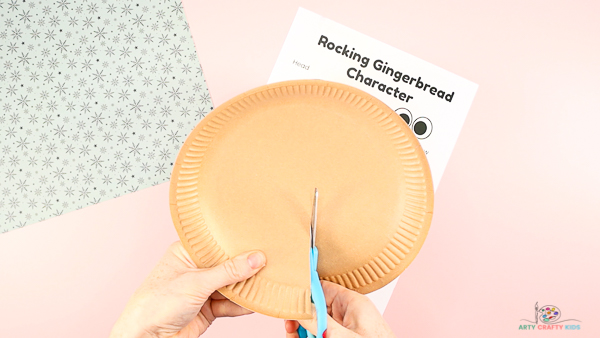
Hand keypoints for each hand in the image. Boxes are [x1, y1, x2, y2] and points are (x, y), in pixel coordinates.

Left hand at [110, 241, 265, 337]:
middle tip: (269, 261)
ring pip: (230, 285)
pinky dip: (242, 304)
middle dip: (245, 266)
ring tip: (267, 282)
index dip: (237, 242)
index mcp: (186, 253)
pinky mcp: (207, 309)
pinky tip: (256, 301)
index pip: (217, 243)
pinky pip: (229, 304)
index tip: (259, 239)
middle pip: (227, 265)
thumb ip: (228, 271)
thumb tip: (255, 259)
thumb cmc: (156, 304)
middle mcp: (195, 269)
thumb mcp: (196, 282)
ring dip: (246, 287)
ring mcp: (201, 290)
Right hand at [284, 281, 394, 337]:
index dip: (305, 292)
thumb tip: (301, 308)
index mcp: (353, 303)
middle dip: (301, 317)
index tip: (289, 299)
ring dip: (303, 331)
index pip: (323, 287)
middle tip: (290, 327)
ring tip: (295, 337)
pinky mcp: (342, 337)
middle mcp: (348, 314)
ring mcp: (345, 329)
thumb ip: (321, 321)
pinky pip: (321, 334)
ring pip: (316, 324)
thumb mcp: (345, 336)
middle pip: (315, 308)